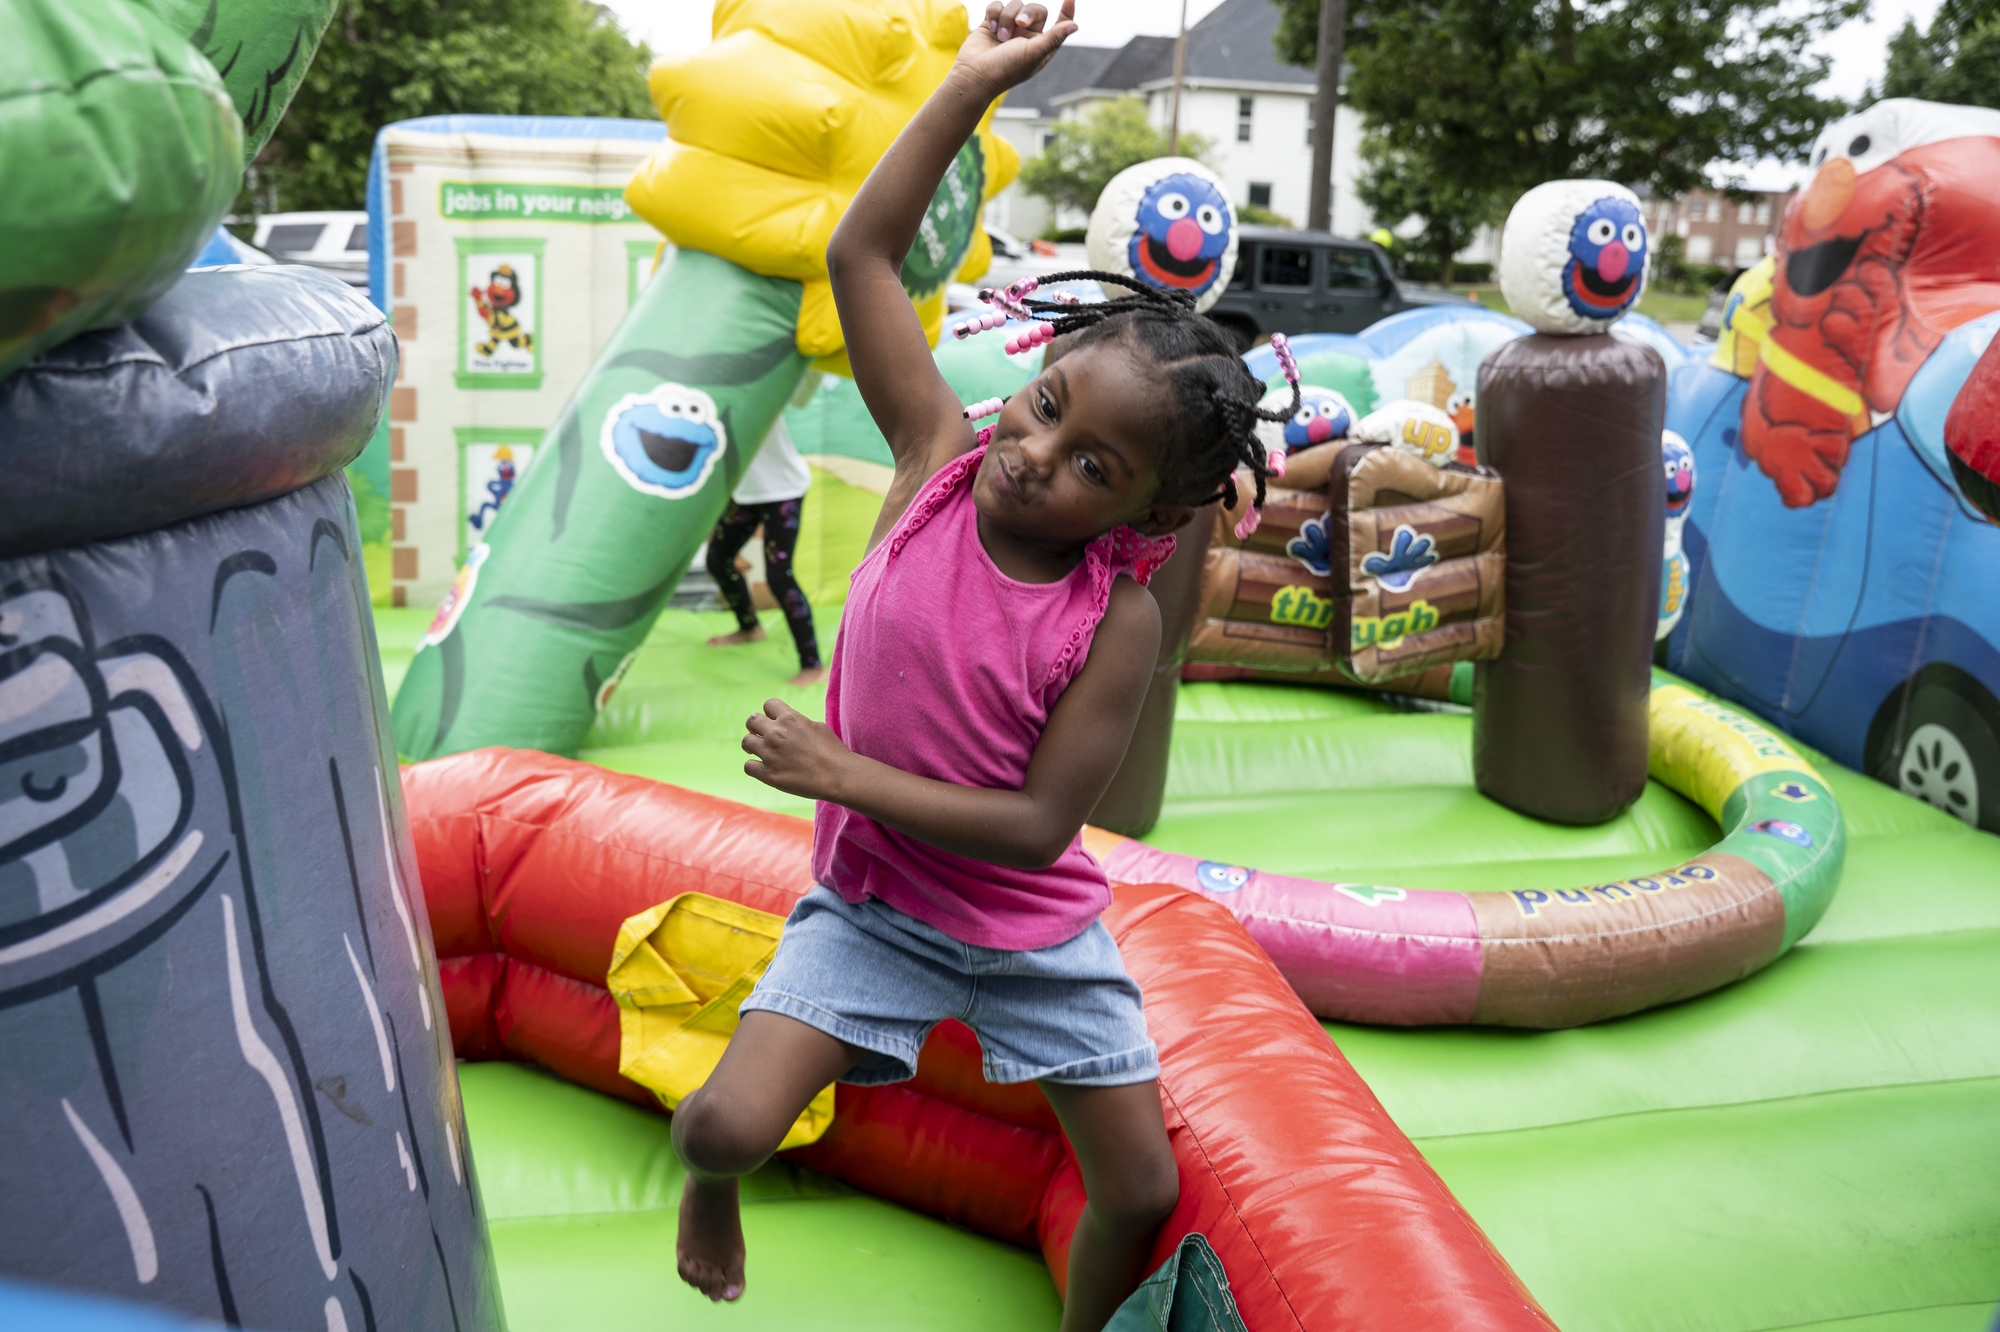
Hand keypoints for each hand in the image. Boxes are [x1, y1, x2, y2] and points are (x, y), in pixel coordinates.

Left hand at [742, 699, 853, 800]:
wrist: (838, 776)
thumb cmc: (833, 751)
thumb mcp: (817, 726)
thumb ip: (798, 722)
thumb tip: (787, 723)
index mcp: (790, 718)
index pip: (768, 704)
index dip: (770, 712)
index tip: (774, 721)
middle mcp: (776, 733)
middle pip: (752, 721)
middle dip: (755, 727)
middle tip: (761, 735)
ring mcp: (770, 754)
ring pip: (746, 742)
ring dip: (752, 746)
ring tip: (759, 752)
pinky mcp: (768, 775)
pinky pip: (748, 766)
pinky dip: (754, 767)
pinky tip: (763, 768)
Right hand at [957, 1, 1076, 93]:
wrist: (974, 75)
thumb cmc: (1006, 69)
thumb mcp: (1033, 53)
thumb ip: (1054, 37)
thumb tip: (1075, 26)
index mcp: (1041, 45)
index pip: (1059, 24)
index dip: (1066, 11)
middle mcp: (1026, 36)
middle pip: (1036, 9)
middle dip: (1027, 13)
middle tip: (1019, 23)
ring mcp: (1009, 29)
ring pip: (1015, 5)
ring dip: (1007, 17)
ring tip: (1000, 36)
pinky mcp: (992, 23)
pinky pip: (997, 5)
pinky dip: (994, 14)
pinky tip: (991, 28)